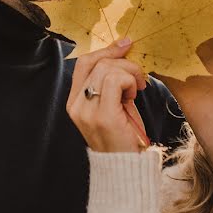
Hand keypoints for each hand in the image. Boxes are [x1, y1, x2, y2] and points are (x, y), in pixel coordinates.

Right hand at [67, 38, 149, 152]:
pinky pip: (116, 80)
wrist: (125, 168)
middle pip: (98, 62)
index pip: (84, 62)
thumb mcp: (114, 104)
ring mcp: (87, 111)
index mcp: (75, 101)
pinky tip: (134, 94)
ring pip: (108, 69)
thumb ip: (113, 81)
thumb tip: (122, 48)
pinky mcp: (103, 115)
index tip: (125, 44)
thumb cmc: (123, 136)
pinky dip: (130, 81)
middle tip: (138, 80)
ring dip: (129, 74)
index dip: (105, 50)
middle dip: (124, 64)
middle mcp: (76, 105)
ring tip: (136, 91)